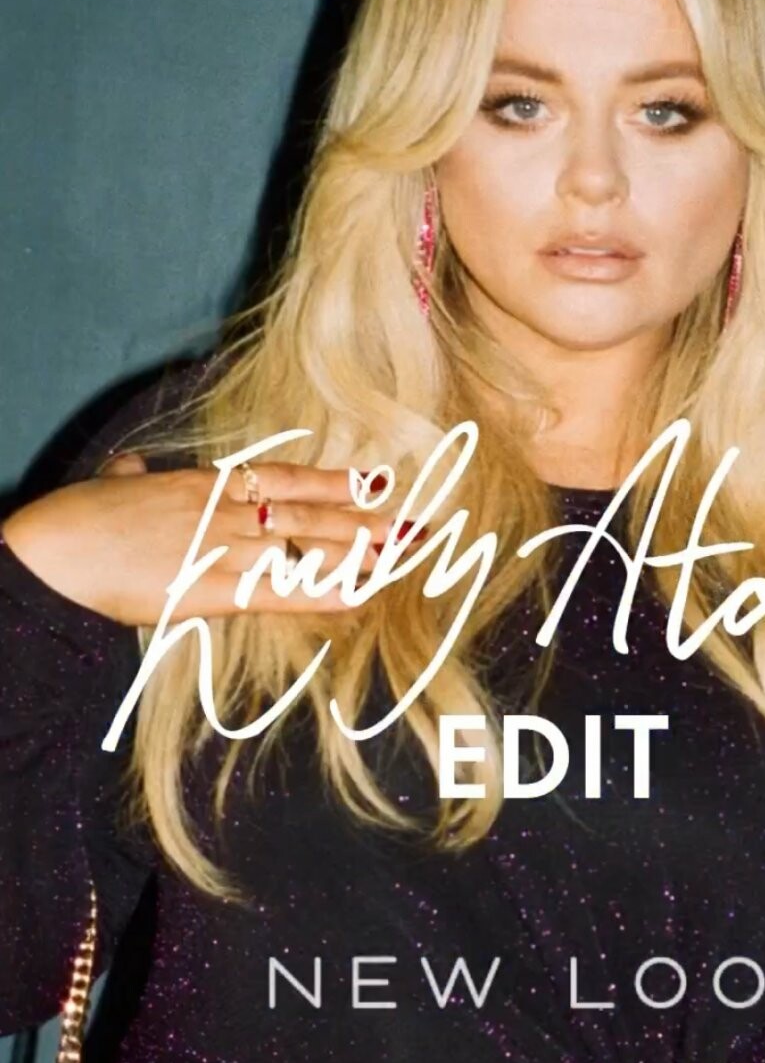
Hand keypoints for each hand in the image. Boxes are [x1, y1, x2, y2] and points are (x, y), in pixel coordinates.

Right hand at [0, 454, 429, 626]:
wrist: (50, 553)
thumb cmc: (72, 522)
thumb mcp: (109, 487)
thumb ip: (130, 477)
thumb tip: (130, 467)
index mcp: (201, 486)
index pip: (284, 479)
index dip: (335, 482)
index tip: (378, 482)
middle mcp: (222, 511)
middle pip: (309, 512)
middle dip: (365, 519)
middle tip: (417, 524)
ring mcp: (220, 547)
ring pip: (305, 546)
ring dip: (359, 552)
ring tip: (406, 554)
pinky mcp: (210, 588)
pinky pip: (280, 591)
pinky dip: (324, 592)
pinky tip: (361, 595)